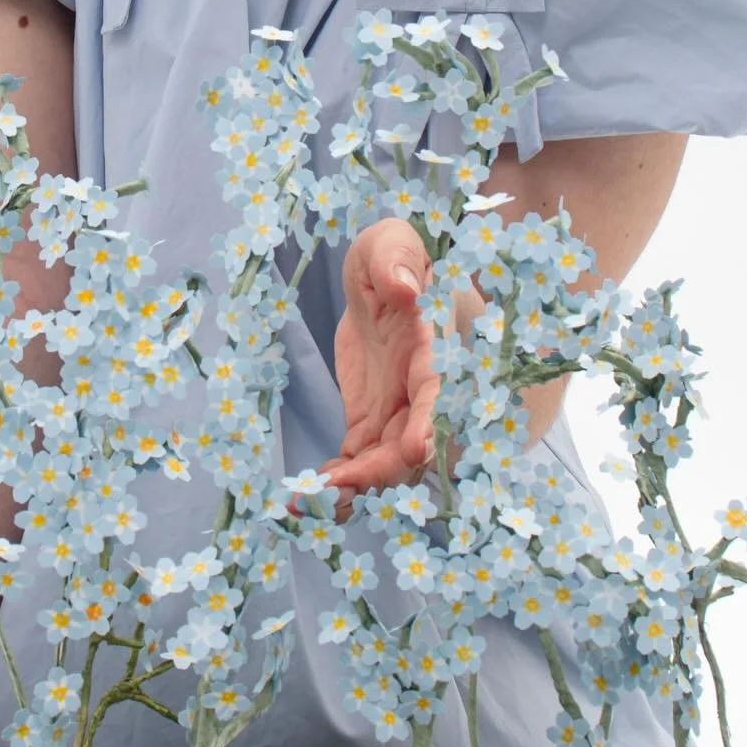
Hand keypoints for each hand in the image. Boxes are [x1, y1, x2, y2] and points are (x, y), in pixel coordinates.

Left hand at [297, 216, 483, 524]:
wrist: (390, 278)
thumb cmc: (397, 255)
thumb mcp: (393, 242)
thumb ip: (397, 258)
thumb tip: (404, 286)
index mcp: (435, 345)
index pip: (440, 389)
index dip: (432, 420)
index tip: (417, 448)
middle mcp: (423, 388)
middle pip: (412, 441)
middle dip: (380, 472)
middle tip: (332, 490)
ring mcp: (399, 408)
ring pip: (384, 461)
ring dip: (352, 488)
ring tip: (306, 505)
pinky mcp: (373, 419)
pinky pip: (359, 459)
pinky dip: (337, 481)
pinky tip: (306, 497)